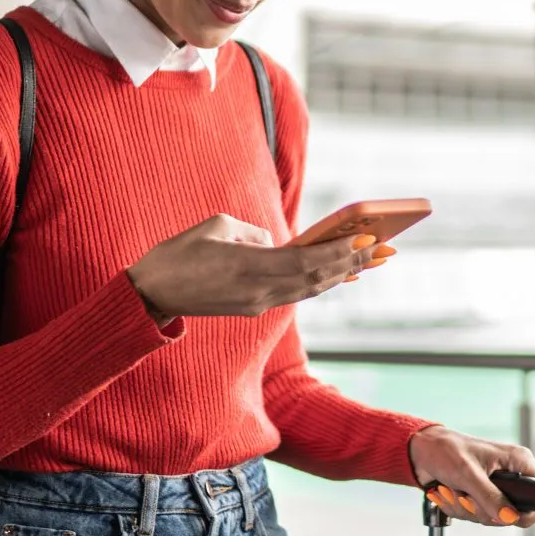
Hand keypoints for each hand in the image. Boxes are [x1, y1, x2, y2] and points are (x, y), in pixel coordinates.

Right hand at [126, 214, 388, 325]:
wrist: (151, 294)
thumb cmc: (178, 253)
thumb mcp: (215, 227)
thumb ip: (252, 233)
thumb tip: (275, 242)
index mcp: (247, 267)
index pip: (305, 261)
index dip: (339, 252)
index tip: (366, 239)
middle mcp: (257, 291)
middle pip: (314, 279)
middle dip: (351, 262)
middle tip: (383, 247)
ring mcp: (255, 304)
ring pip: (307, 290)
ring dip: (340, 274)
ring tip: (370, 260)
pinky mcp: (250, 308)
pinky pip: (293, 294)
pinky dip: (318, 283)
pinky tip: (337, 275)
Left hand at [407, 426, 534, 527]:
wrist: (422, 453)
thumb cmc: (446, 450)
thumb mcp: (468, 474)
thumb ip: (490, 497)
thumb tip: (510, 516)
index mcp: (517, 461)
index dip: (525, 510)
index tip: (504, 514)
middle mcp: (511, 475)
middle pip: (512, 512)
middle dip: (482, 509)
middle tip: (465, 495)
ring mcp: (495, 488)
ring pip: (491, 517)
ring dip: (465, 508)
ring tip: (453, 489)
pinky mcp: (481, 497)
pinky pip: (476, 516)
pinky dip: (458, 508)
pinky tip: (449, 492)